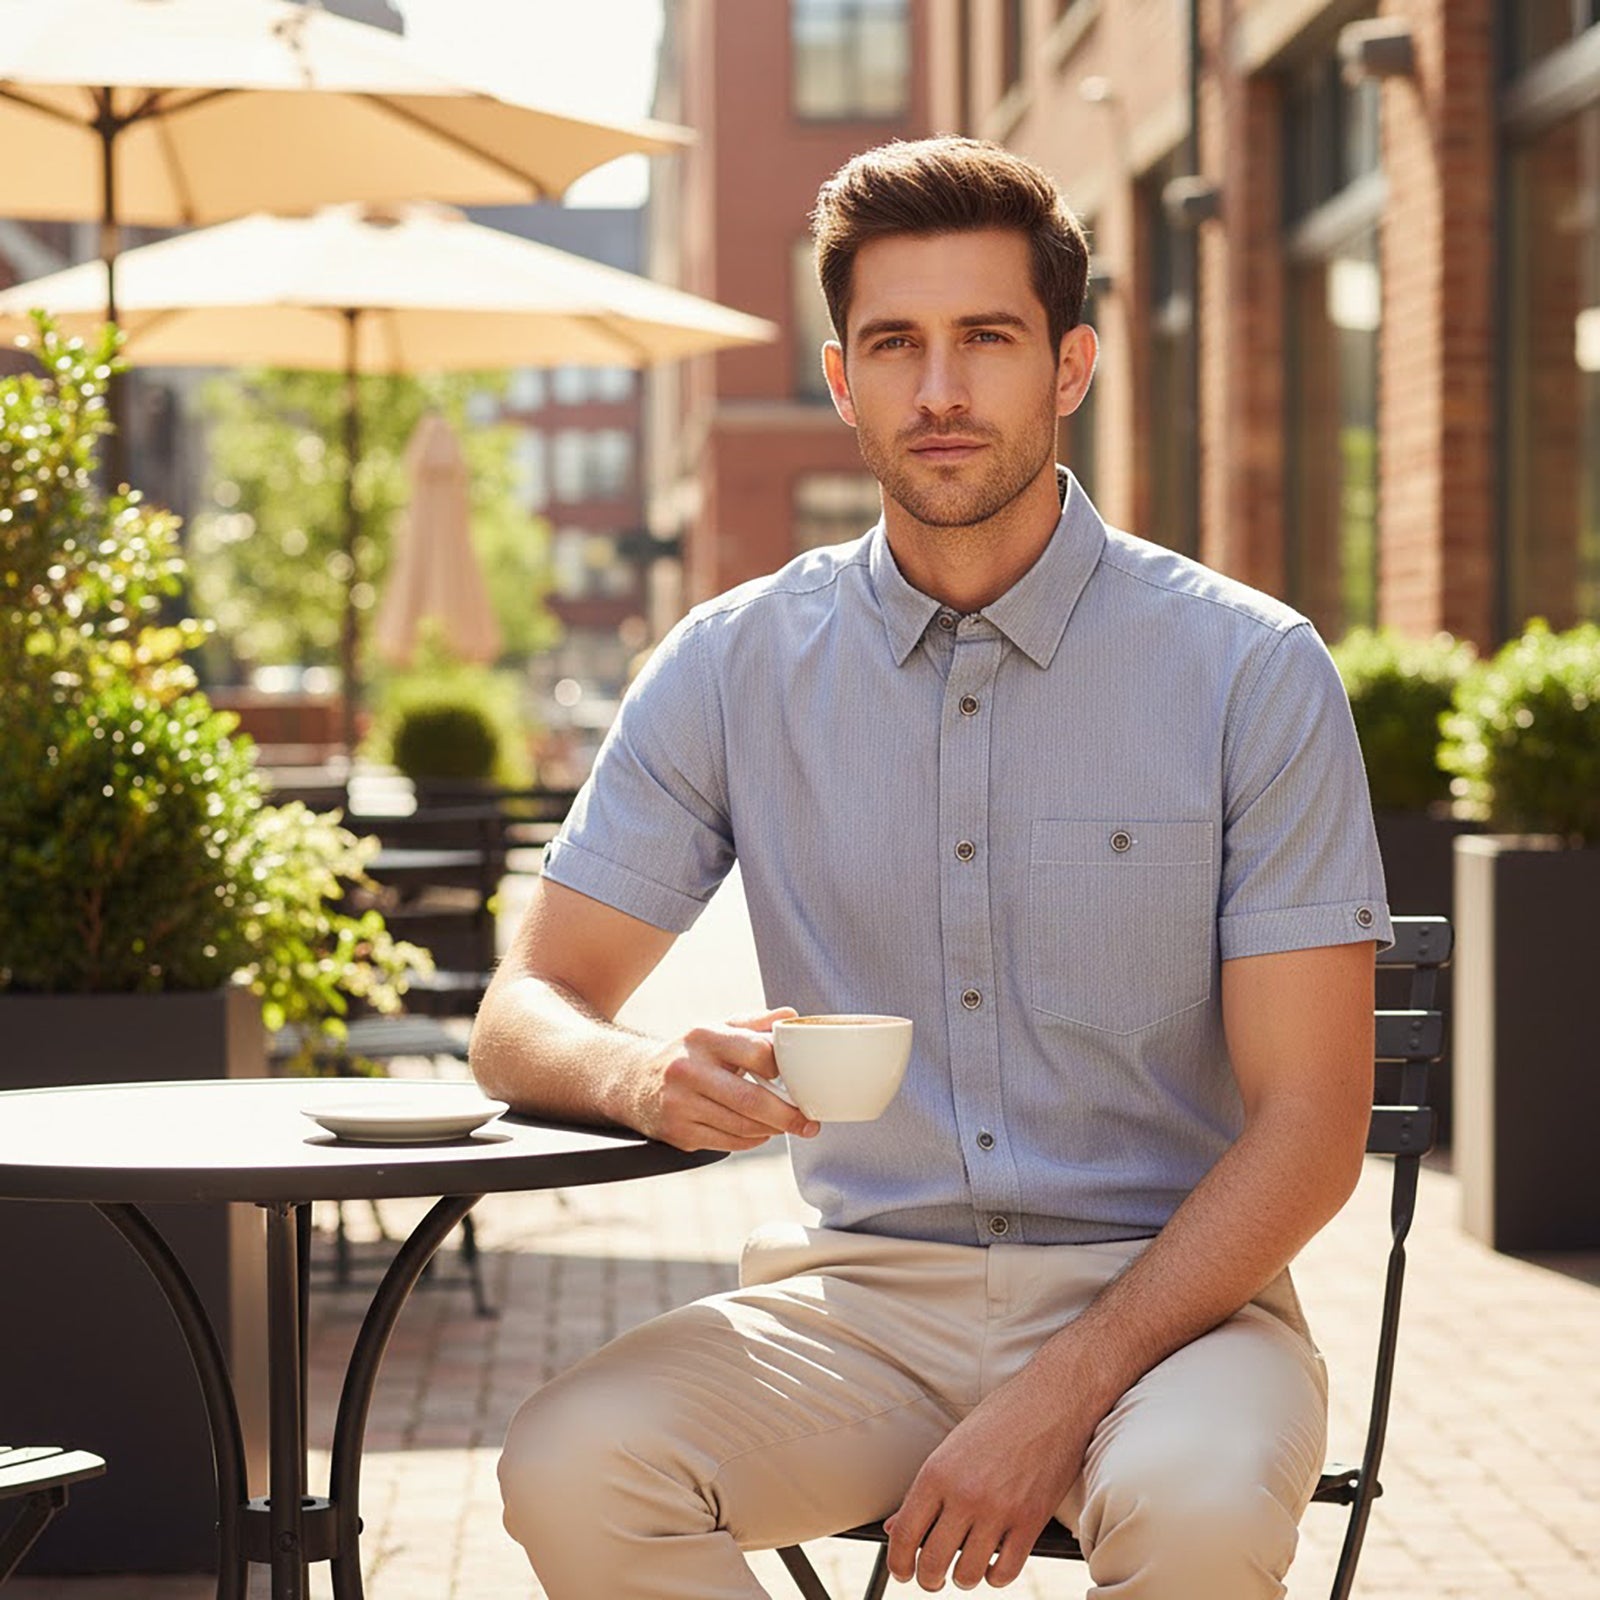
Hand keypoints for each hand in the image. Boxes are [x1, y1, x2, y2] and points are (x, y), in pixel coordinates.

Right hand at [637, 1007, 819, 1151]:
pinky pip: (728, 1143)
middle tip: (808, 1123)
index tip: (795, 1078)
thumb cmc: (691, 1054)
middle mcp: (688, 1068)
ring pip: (742, 1126)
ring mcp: (680, 1103)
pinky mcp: (677, 1132)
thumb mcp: (718, 1030)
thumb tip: (791, 1016)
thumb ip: (755, 1023)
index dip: (781, 1069)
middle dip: (787, 1115)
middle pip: (751, 1100)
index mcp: (703, 1036)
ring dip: (771, 1129)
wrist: (635, 1082)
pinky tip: (757, 1132)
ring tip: (784, 1125)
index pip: (757, 1052)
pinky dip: (751, 1140)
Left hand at [884, 1365, 1094, 1590]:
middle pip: (933, 1563)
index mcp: (937, 1472)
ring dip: (963, 1578)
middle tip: (932, 1577)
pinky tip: (994, 1564)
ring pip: (968, 1574)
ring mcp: (999, 1510)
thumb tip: (895, 1527)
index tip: (902, 1571)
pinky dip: (996, 1576)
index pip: (906, 1534)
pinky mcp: (1031, 1521)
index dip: (899, 1563)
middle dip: (928, 1579)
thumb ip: (925, 1490)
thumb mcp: (953, 1446)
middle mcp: (965, 1494)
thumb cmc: (1000, 1418)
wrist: (1052, 1400)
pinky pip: (1007, 1572)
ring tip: (965, 1568)